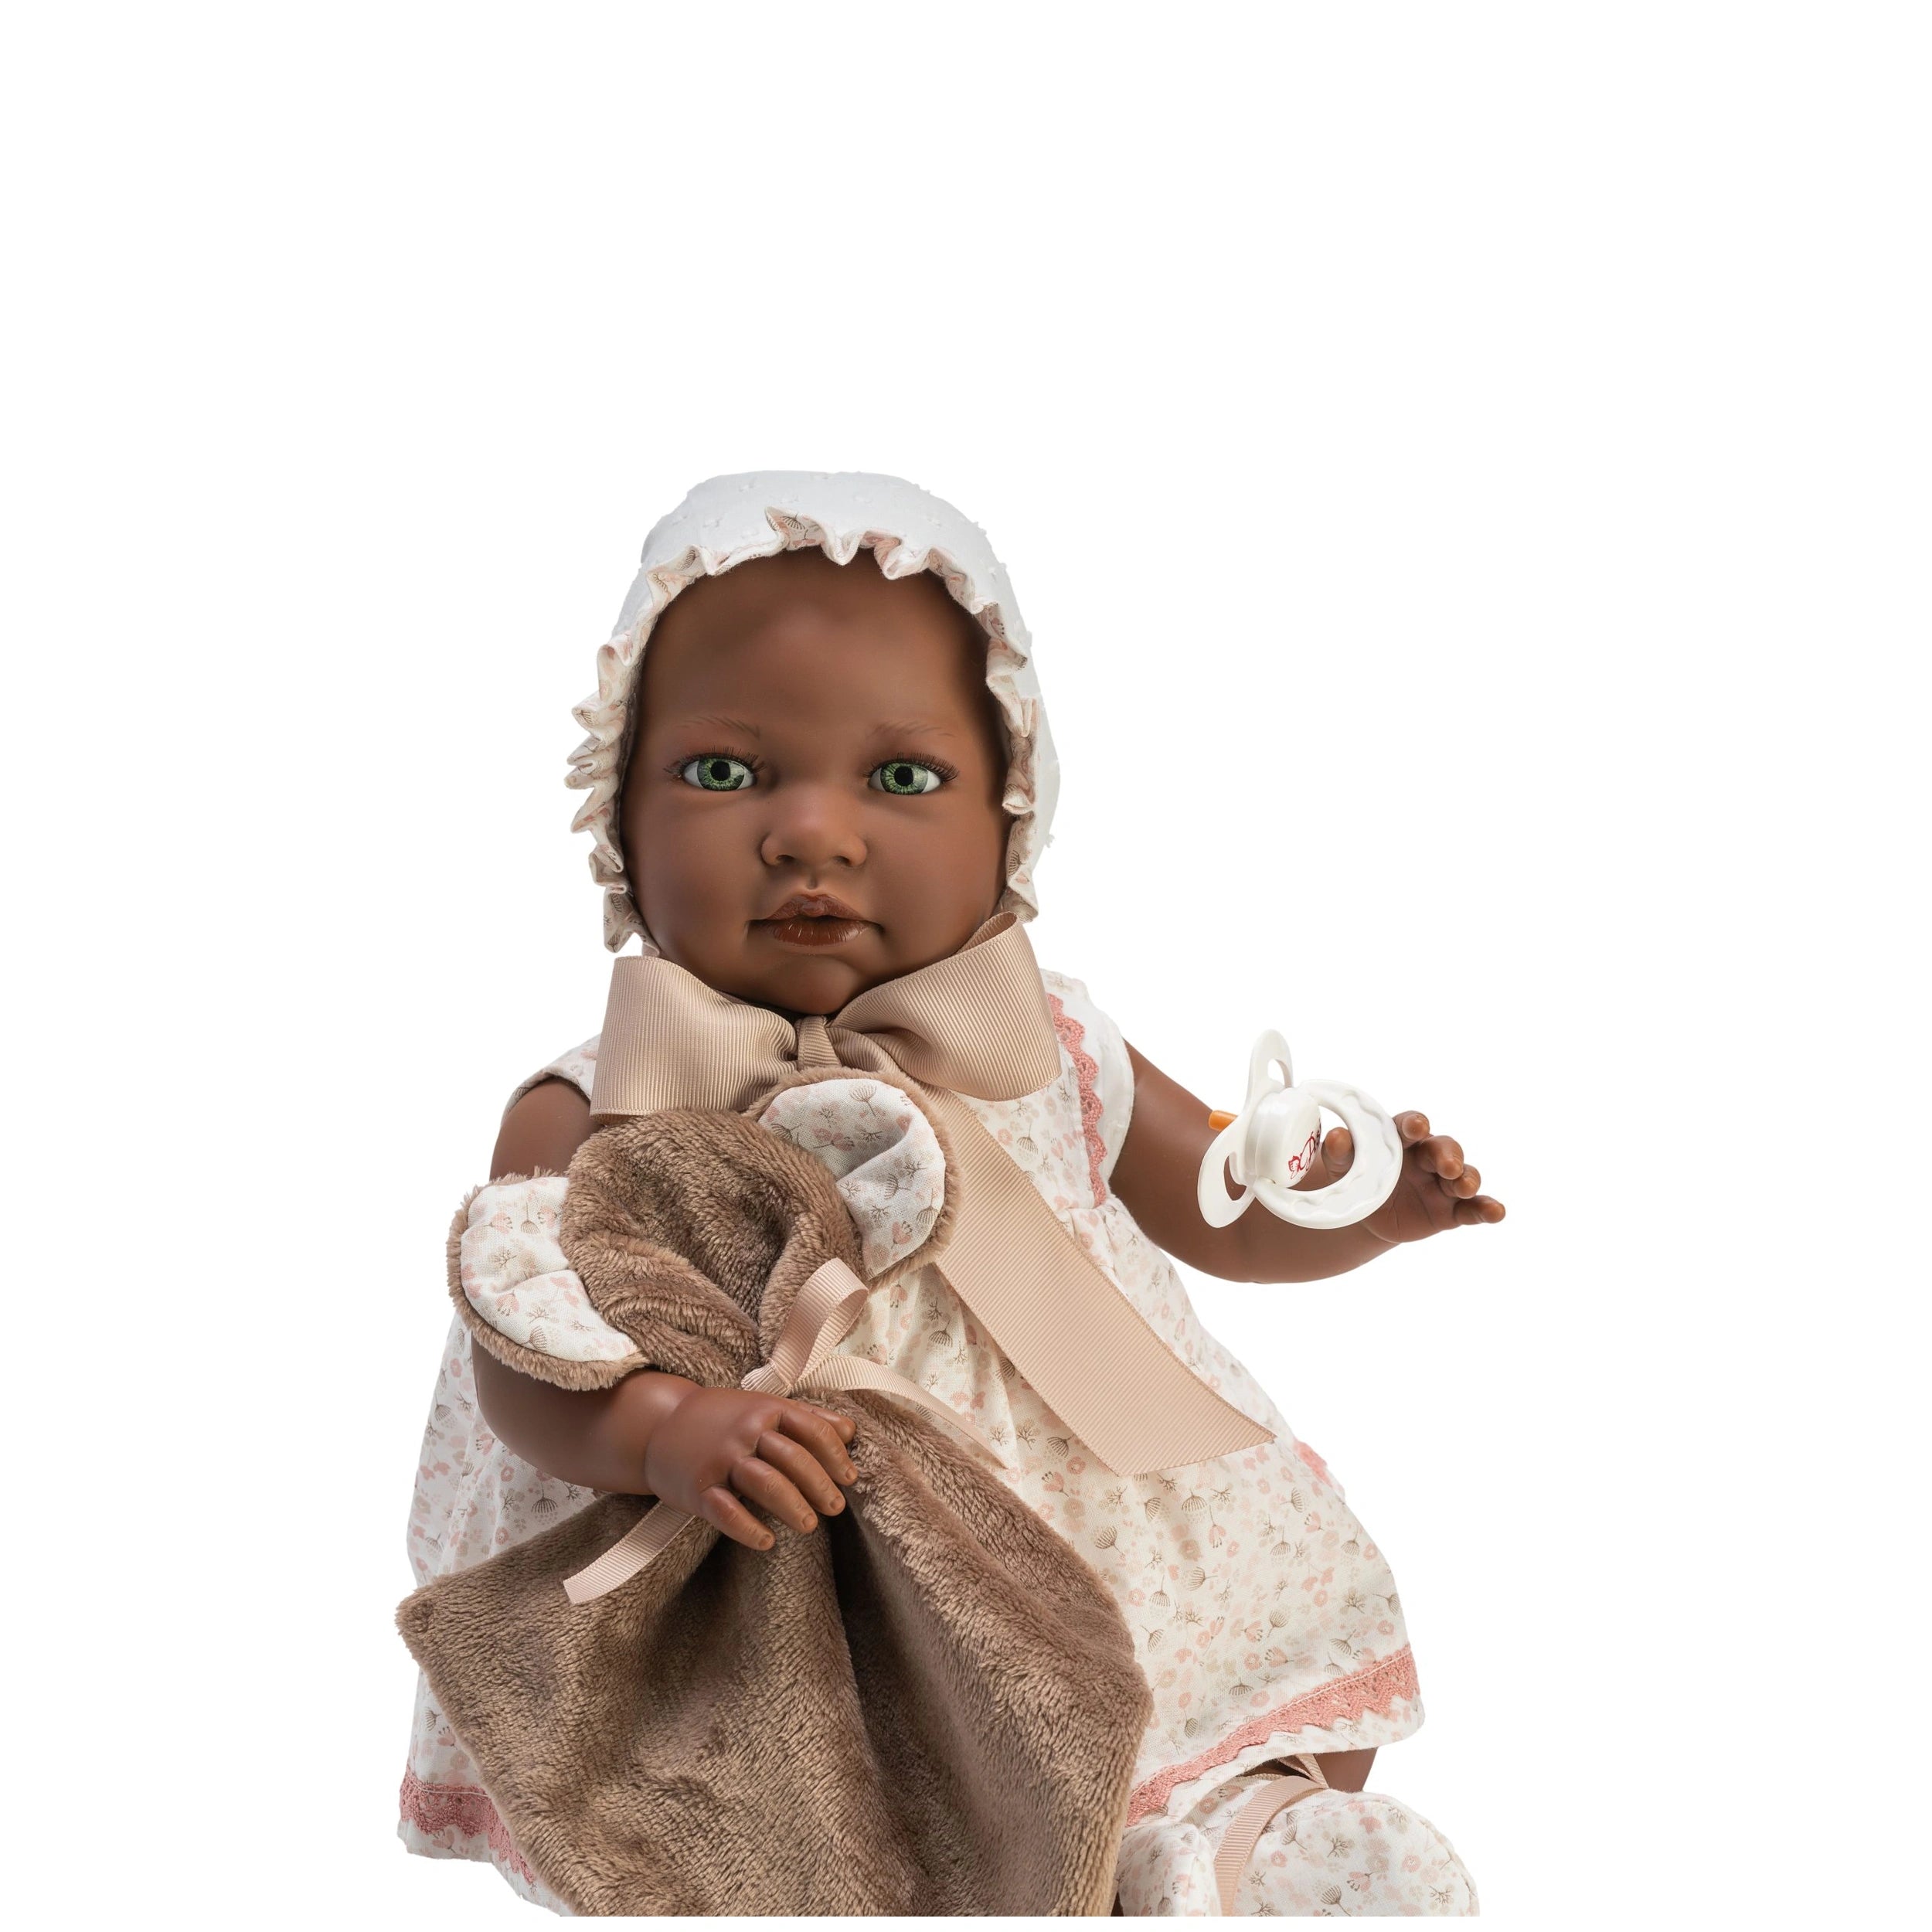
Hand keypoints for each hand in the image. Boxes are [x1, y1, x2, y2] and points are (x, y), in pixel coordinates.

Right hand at [641, 1385, 859, 1551]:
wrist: (657, 1425)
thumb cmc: (720, 1419)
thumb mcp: (762, 1406)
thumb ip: (806, 1417)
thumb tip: (850, 1431)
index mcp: (765, 1409)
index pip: (811, 1429)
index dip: (835, 1454)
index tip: (850, 1477)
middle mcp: (745, 1431)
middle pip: (793, 1458)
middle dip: (819, 1485)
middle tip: (835, 1507)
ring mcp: (720, 1459)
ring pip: (765, 1483)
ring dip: (792, 1506)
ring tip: (808, 1525)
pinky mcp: (698, 1488)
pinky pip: (727, 1512)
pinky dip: (749, 1529)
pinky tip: (767, 1541)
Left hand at [1315, 1110, 1505, 1244]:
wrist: (1364, 1216)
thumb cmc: (1357, 1179)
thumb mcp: (1342, 1166)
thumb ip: (1340, 1152)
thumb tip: (1336, 1136)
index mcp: (1401, 1139)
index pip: (1411, 1125)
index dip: (1415, 1124)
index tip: (1416, 1127)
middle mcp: (1427, 1157)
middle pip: (1444, 1148)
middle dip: (1447, 1154)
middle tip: (1445, 1166)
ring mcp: (1441, 1184)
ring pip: (1463, 1176)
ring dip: (1467, 1179)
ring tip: (1463, 1186)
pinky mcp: (1450, 1211)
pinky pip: (1472, 1209)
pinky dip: (1487, 1209)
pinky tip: (1497, 1211)